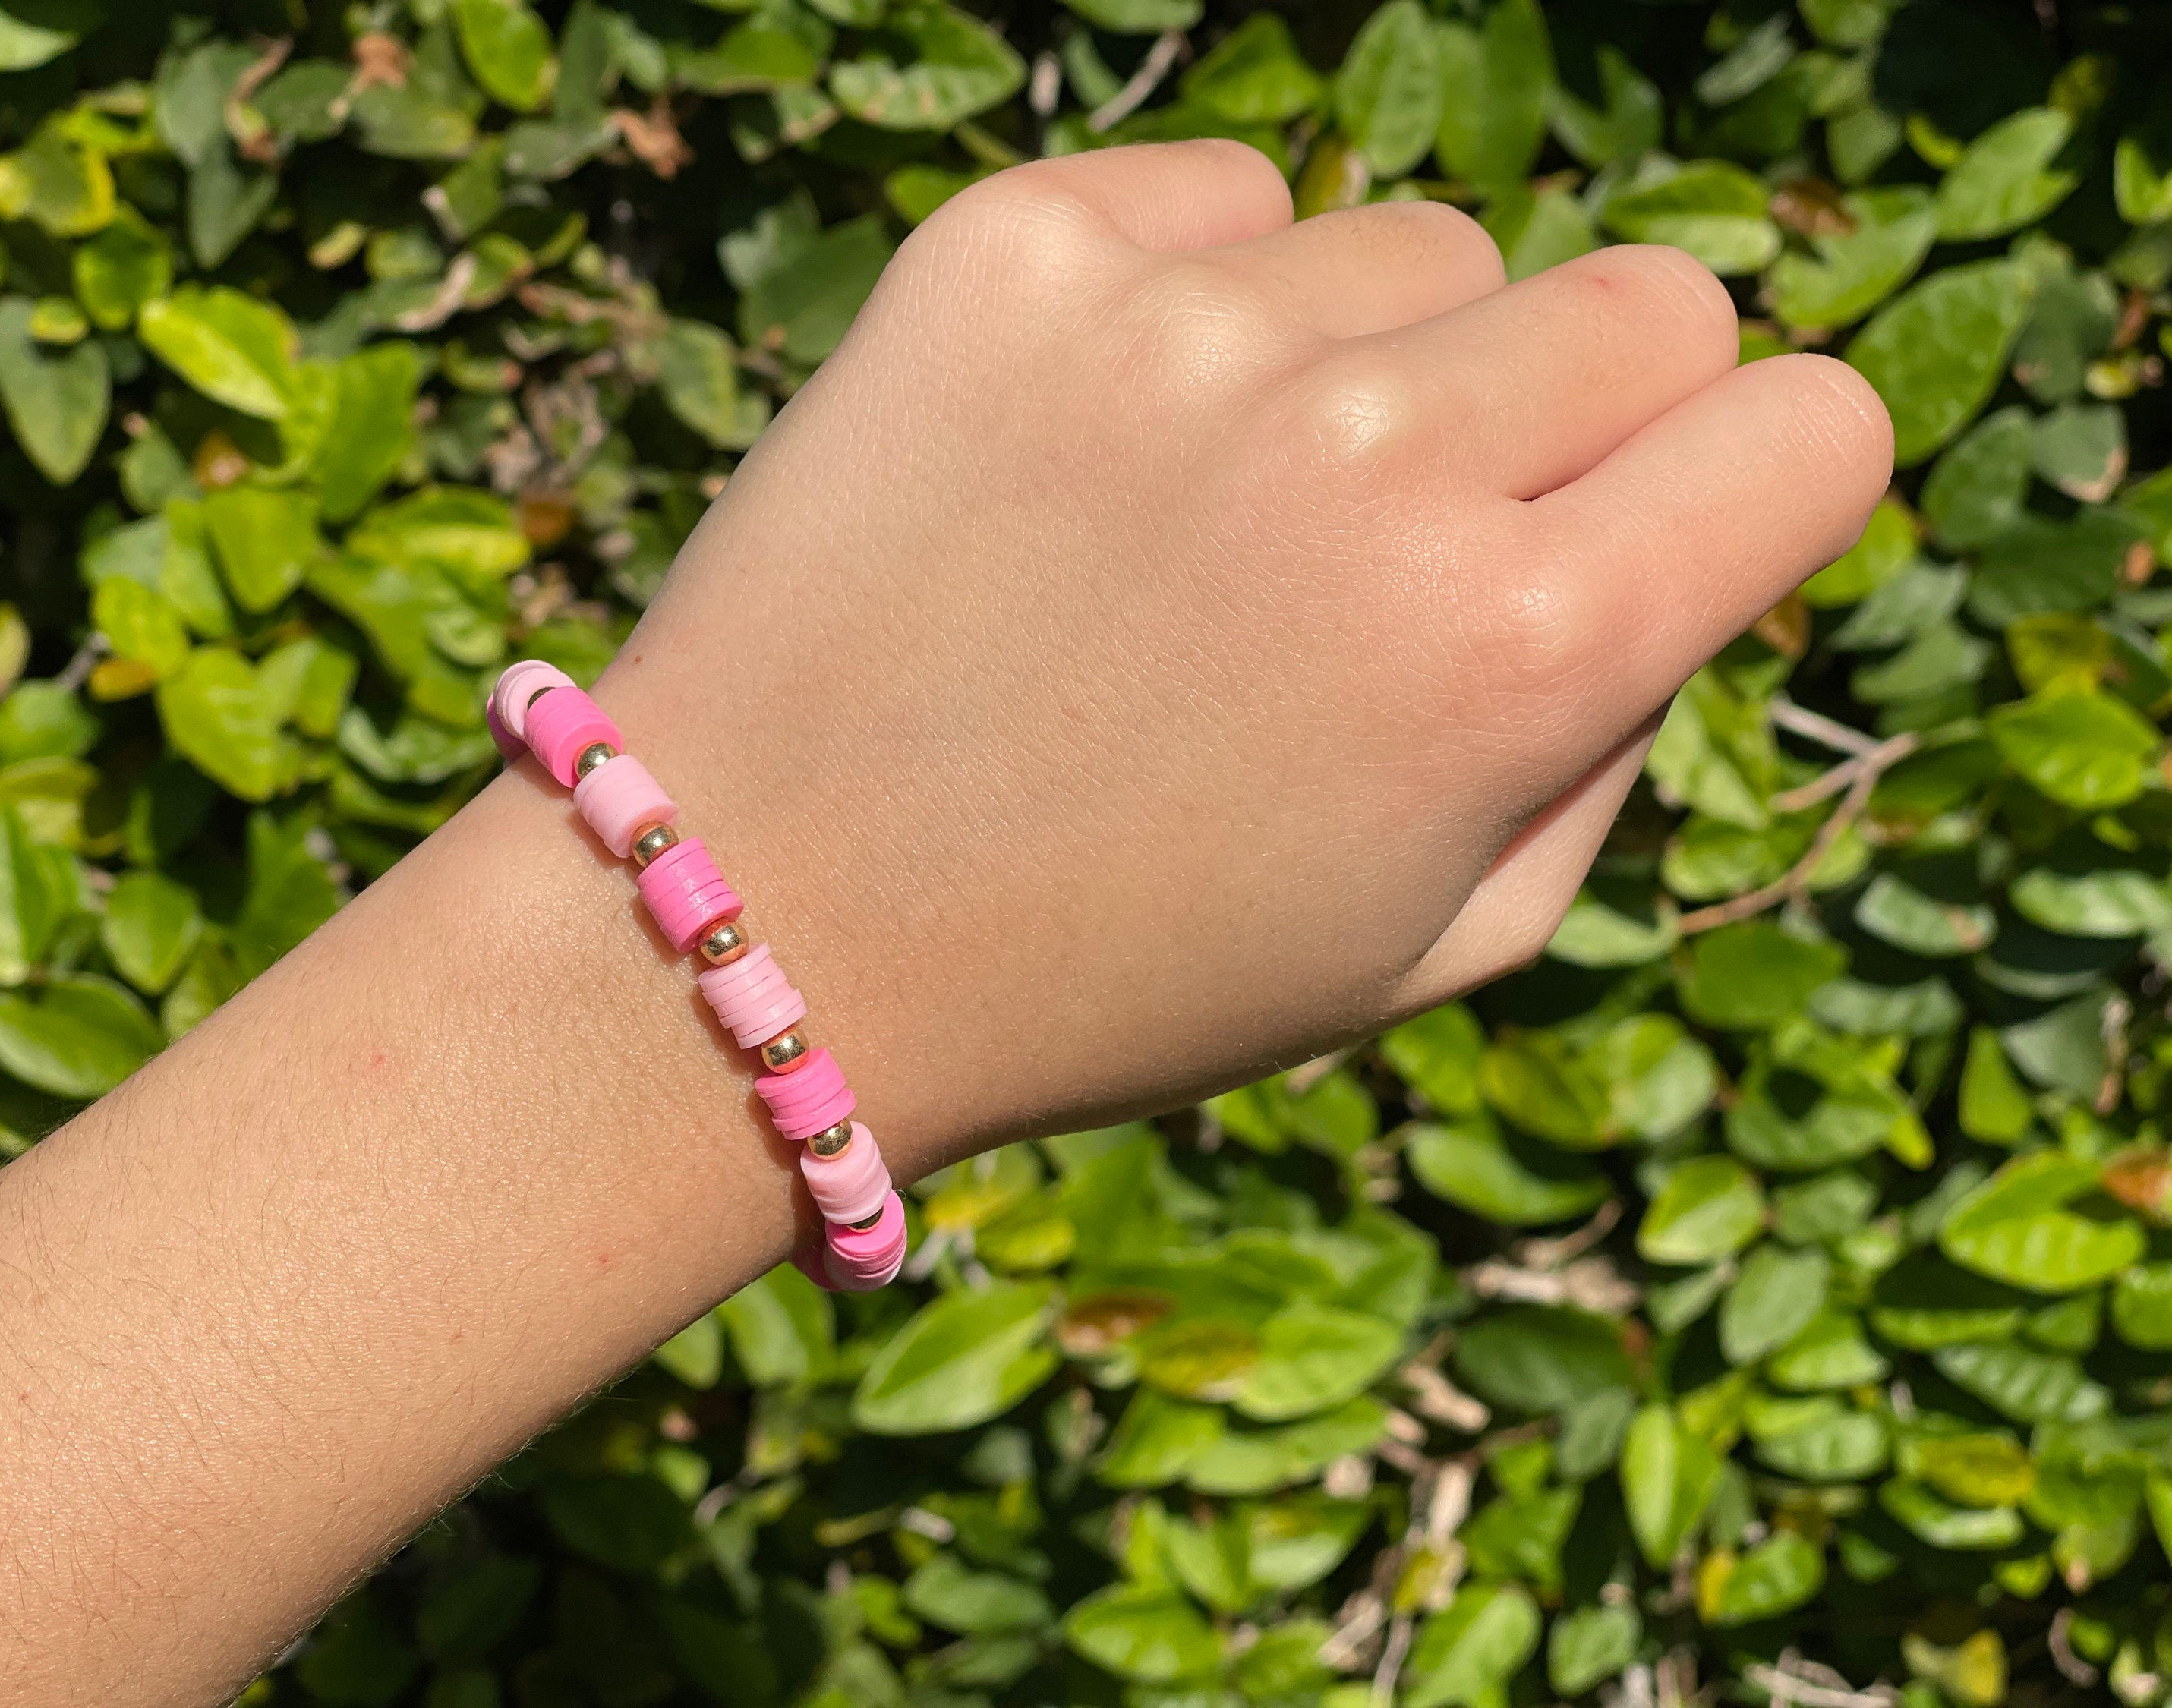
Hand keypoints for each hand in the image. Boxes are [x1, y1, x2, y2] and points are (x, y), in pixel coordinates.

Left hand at [583, 139, 1891, 1169]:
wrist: (761, 921)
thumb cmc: (1113, 966)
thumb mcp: (1430, 943)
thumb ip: (1608, 732)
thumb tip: (1666, 534)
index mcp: (1511, 660)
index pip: (1815, 428)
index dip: (1757, 482)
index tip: (1661, 528)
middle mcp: (1375, 460)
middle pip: (1645, 300)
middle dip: (1582, 415)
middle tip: (1422, 539)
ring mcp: (1184, 334)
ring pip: (1423, 253)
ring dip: (1368, 370)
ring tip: (1202, 528)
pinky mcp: (1015, 250)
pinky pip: (1231, 202)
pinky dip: (1201, 307)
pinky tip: (1093, 452)